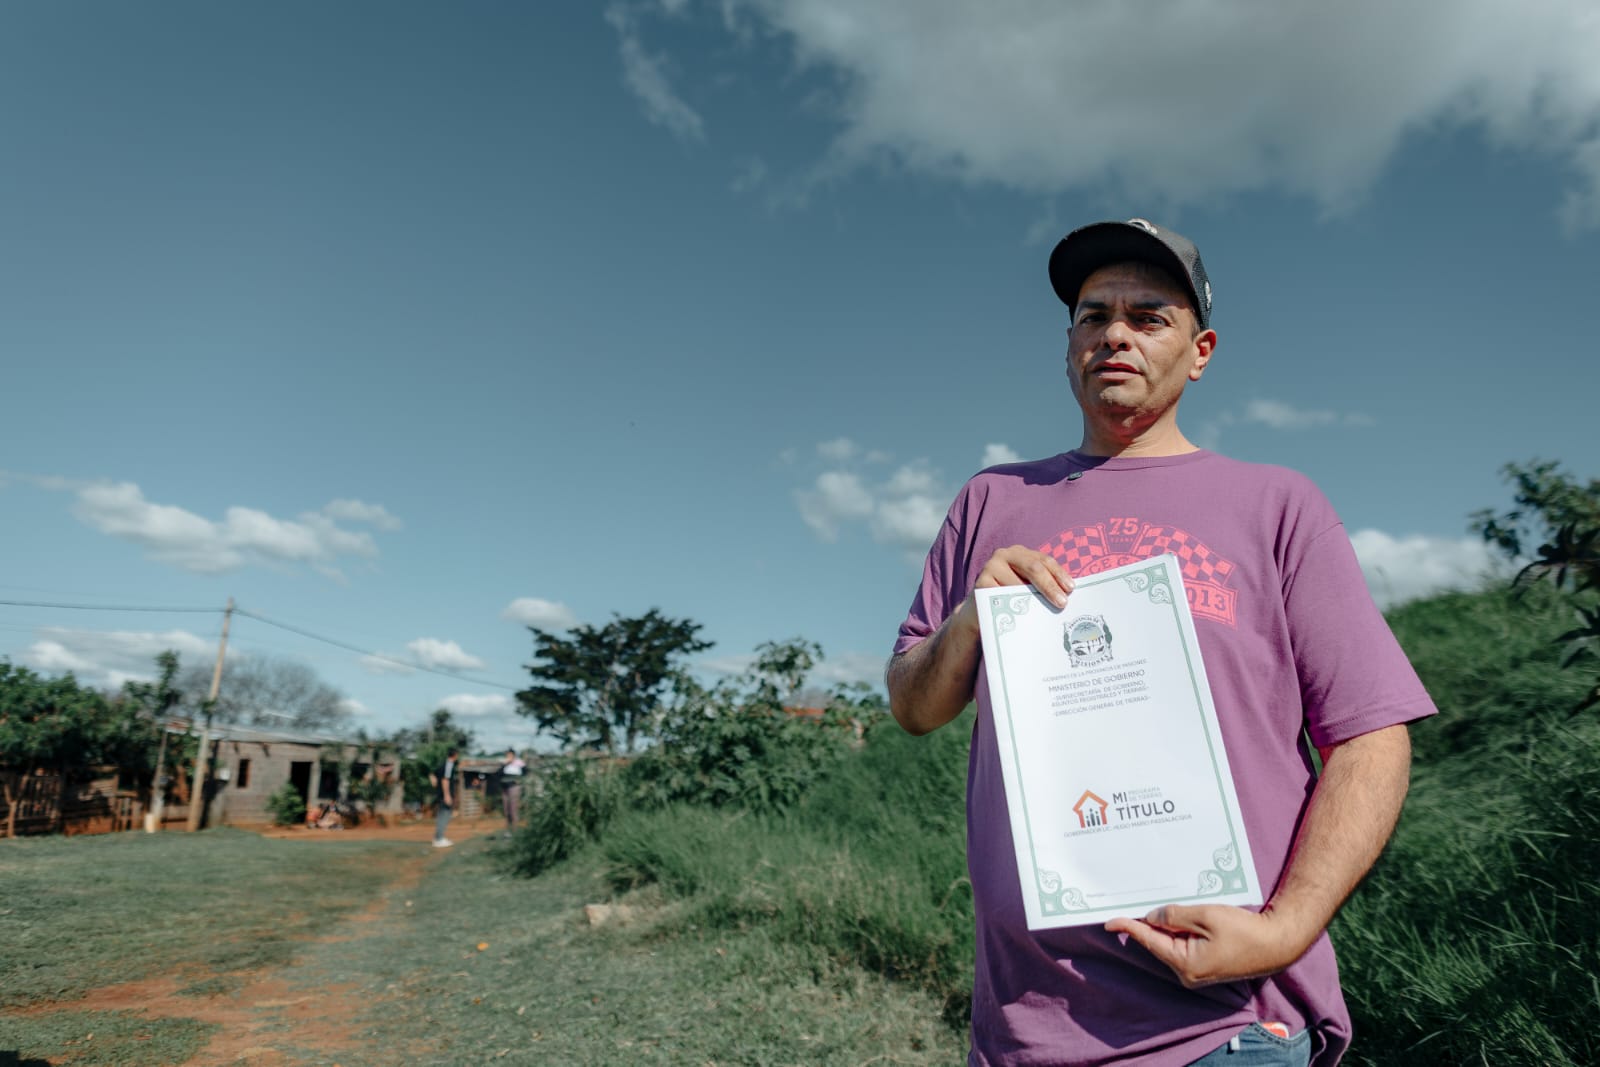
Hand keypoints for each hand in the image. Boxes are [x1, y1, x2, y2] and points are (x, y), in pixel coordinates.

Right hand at [955, 547, 1073, 637]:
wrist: (979, 611)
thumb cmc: (1009, 598)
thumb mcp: (1026, 587)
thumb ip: (1041, 586)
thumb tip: (1066, 596)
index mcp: (1020, 553)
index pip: (1044, 560)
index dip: (1059, 574)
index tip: (1071, 589)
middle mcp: (1005, 554)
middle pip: (1033, 567)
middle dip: (1050, 586)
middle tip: (1062, 603)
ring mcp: (991, 566)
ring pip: (1018, 584)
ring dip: (1033, 600)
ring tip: (1045, 613)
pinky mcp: (980, 582)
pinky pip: (1002, 595)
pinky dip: (1014, 606)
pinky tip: (1023, 616)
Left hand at [1105, 904, 1307, 987]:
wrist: (1277, 944)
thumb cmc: (1244, 930)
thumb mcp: (1205, 916)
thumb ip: (1174, 915)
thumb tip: (1151, 916)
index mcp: (1185, 964)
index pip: (1149, 941)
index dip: (1128, 927)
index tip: (1108, 920)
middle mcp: (1187, 973)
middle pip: (1159, 942)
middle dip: (1148, 923)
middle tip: (1133, 901)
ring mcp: (1197, 973)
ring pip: (1171, 943)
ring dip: (1166, 925)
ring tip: (1157, 904)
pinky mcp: (1206, 966)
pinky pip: (1184, 946)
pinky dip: (1179, 931)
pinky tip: (1178, 915)